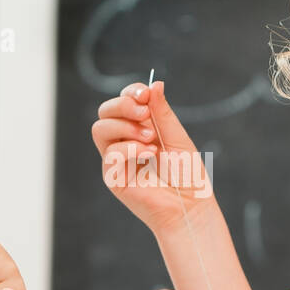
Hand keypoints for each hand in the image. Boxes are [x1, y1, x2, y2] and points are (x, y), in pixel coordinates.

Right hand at [91, 80, 213, 234]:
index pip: (124, 101)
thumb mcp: (177, 137)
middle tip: (144, 113)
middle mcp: (125, 142)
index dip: (130, 92)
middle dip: (123, 105)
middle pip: (105, 111)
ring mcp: (117, 159)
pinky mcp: (113, 177)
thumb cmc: (187, 175)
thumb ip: (162, 112)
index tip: (145, 94)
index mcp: (141, 129)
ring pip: (100, 128)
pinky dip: (130, 148)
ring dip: (125, 127)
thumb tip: (155, 84)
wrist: (189, 206)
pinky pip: (110, 152)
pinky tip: (149, 155)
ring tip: (150, 138)